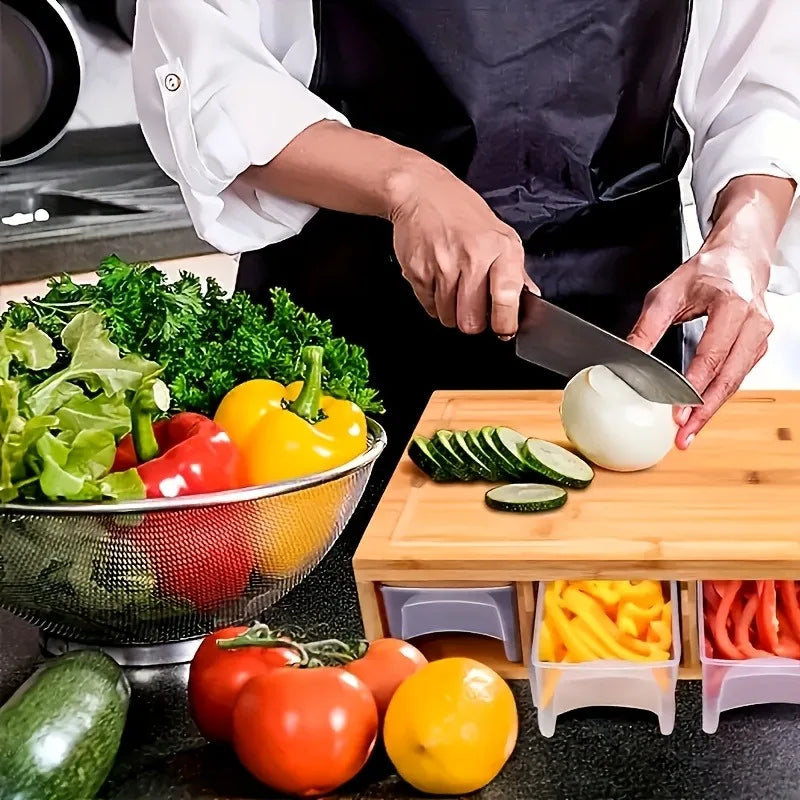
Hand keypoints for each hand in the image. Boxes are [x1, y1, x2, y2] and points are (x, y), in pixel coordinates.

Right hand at [387, 160, 538, 336]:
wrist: (421, 192)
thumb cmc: (461, 212)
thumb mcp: (499, 234)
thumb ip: (516, 270)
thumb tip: (530, 298)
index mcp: (501, 248)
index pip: (506, 297)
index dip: (504, 323)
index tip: (504, 330)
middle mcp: (473, 257)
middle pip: (471, 321)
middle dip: (472, 322)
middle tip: (473, 308)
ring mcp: (443, 266)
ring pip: (448, 317)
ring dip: (451, 311)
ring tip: (453, 286)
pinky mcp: (418, 272)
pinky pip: (428, 307)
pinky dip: (433, 301)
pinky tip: (437, 279)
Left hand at [627, 240, 771, 447]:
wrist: (739, 257)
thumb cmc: (705, 272)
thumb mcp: (666, 294)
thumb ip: (646, 328)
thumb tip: (626, 358)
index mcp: (731, 305)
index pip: (712, 355)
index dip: (694, 387)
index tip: (677, 411)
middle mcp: (753, 323)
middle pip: (728, 377)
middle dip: (704, 410)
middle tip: (683, 434)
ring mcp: (760, 336)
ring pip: (736, 382)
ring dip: (711, 410)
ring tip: (688, 432)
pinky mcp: (758, 347)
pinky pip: (737, 377)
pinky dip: (718, 397)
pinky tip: (700, 413)